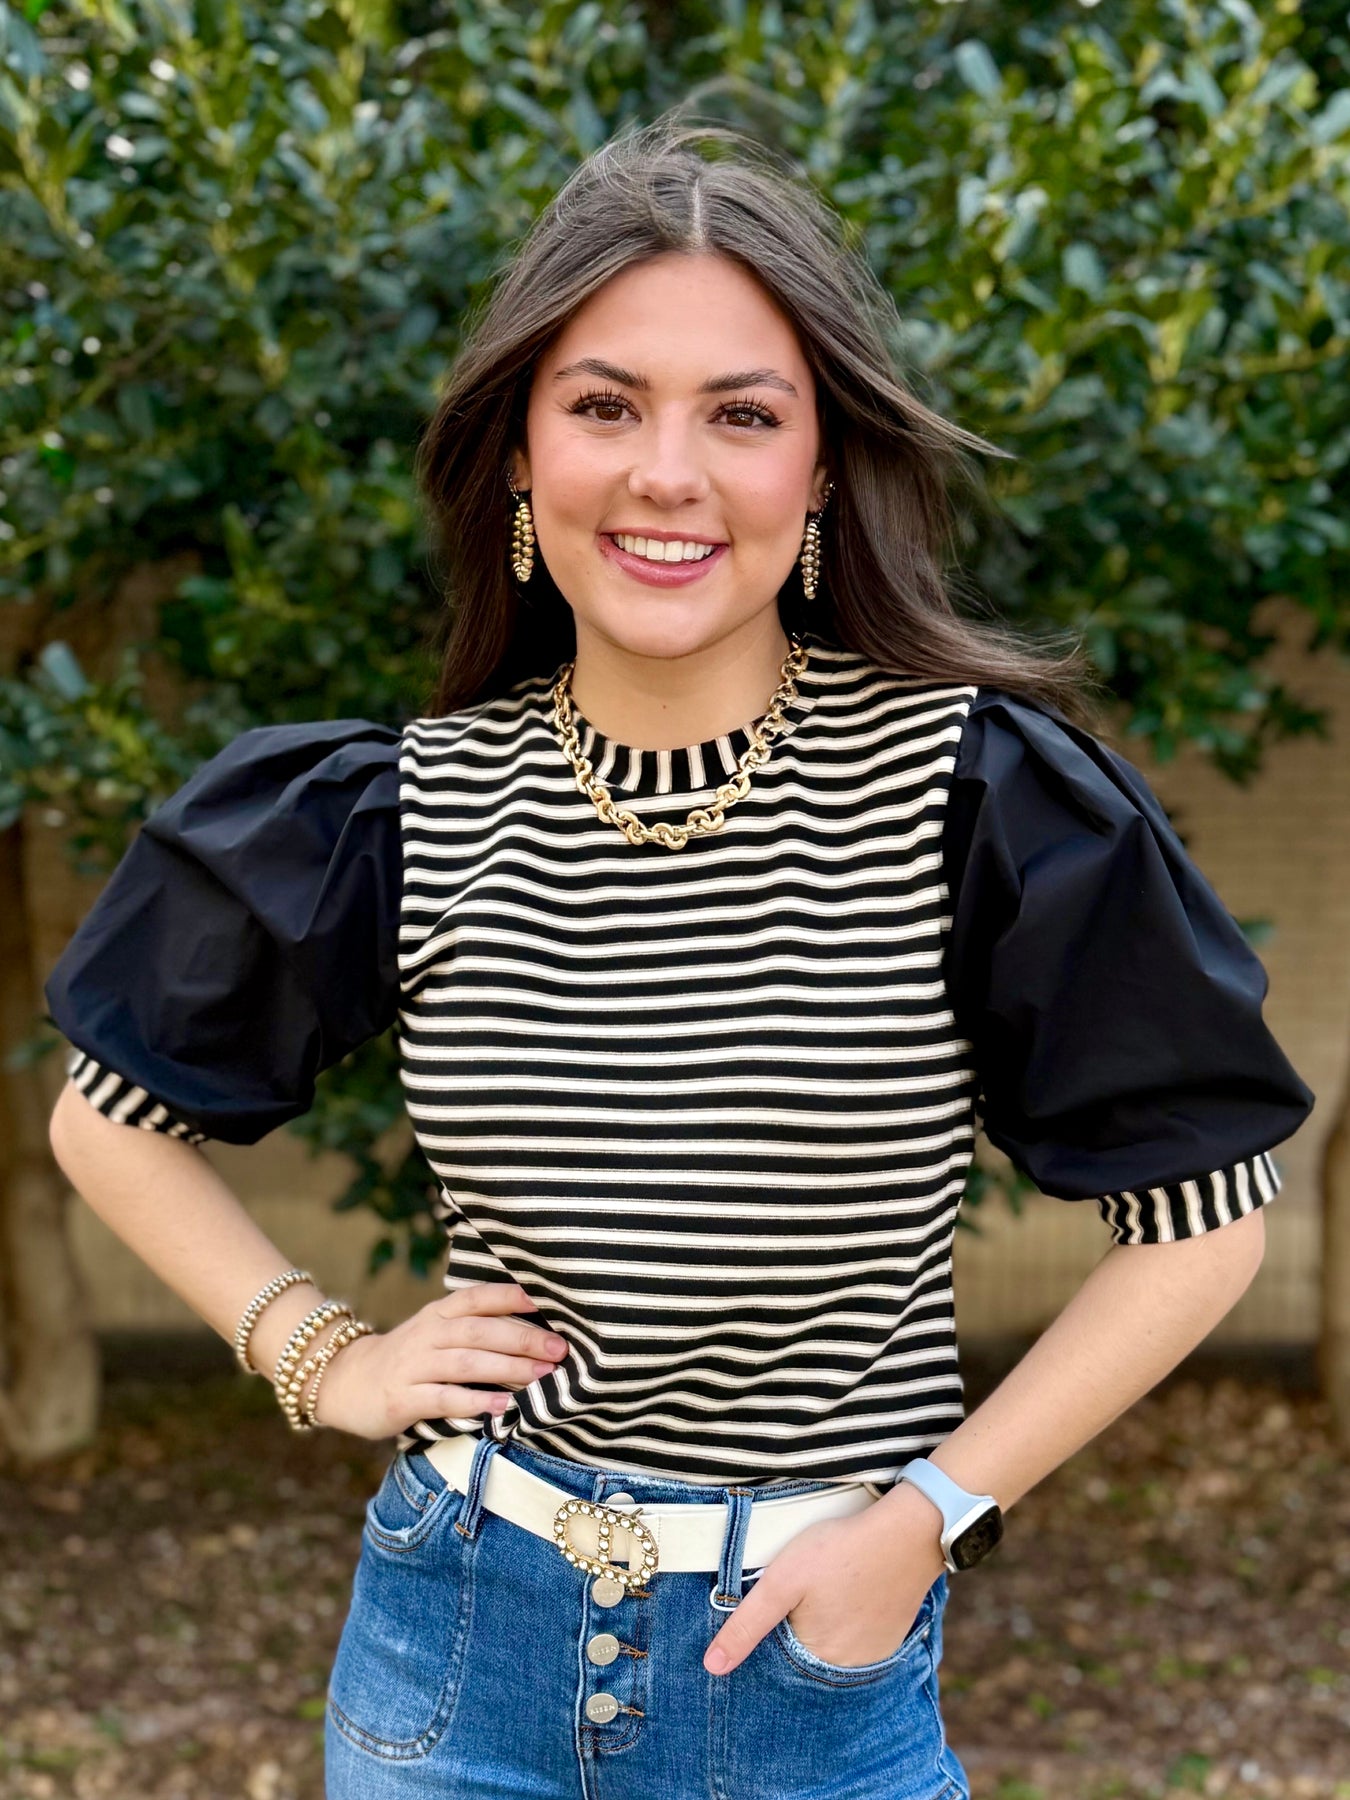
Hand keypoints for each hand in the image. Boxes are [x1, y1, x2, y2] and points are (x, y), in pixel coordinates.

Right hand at [309, 1281, 568, 1440]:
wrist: (344, 1382)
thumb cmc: (407, 1358)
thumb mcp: (435, 1333)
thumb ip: (474, 1328)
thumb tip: (535, 1330)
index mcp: (438, 1314)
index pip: (477, 1298)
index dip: (511, 1297)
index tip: (548, 1302)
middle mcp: (427, 1334)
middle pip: (479, 1331)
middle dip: (522, 1338)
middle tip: (559, 1350)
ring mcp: (413, 1366)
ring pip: (466, 1362)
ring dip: (507, 1369)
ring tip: (541, 1377)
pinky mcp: (402, 1398)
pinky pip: (443, 1398)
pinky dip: (475, 1401)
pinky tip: (502, 1407)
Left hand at [702, 1487, 946, 1675]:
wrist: (908, 1531)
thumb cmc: (840, 1551)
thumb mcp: (783, 1580)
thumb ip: (747, 1624)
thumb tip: (712, 1666)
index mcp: (817, 1661)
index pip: (777, 1660)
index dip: (771, 1628)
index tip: (780, 1598)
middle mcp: (847, 1670)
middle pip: (805, 1654)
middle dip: (797, 1626)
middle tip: (808, 1586)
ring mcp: (875, 1655)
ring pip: (832, 1647)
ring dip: (823, 1625)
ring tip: (827, 1587)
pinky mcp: (892, 1637)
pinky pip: (858, 1639)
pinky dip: (849, 1621)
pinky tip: (848, 1593)